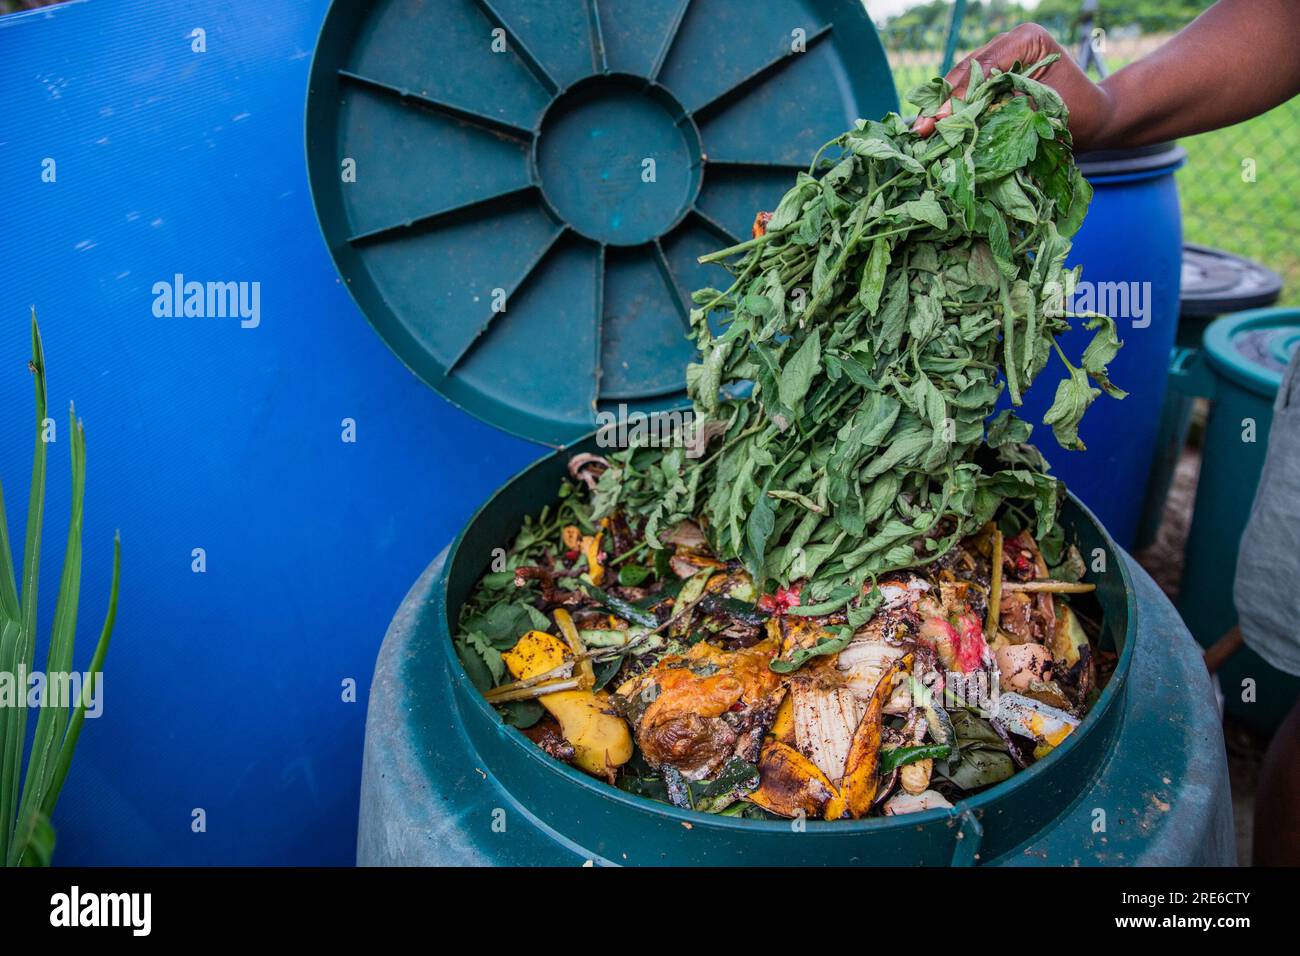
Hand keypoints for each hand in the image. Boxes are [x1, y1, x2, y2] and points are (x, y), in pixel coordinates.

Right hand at [912, 24, 1114, 151]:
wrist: (1094, 117)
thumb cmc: (1077, 113)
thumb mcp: (1043, 111)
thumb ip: (1005, 109)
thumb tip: (965, 123)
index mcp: (1027, 39)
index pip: (984, 66)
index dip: (959, 96)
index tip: (941, 121)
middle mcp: (1010, 40)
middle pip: (965, 70)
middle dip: (942, 101)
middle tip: (920, 128)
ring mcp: (999, 55)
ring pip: (961, 79)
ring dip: (941, 106)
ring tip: (920, 130)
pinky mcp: (993, 73)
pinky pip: (966, 89)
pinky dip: (951, 109)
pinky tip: (934, 127)